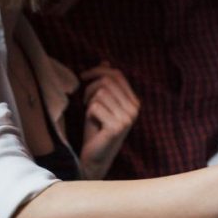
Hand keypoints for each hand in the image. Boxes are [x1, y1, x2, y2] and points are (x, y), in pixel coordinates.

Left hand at [78, 62, 139, 178]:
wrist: (95, 156)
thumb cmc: (96, 129)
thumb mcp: (101, 103)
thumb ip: (106, 84)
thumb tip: (106, 61)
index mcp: (134, 102)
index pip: (117, 75)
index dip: (98, 70)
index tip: (83, 76)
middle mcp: (134, 109)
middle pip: (108, 81)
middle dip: (90, 86)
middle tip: (84, 99)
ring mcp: (127, 118)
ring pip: (100, 93)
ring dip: (89, 101)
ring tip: (89, 112)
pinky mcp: (117, 127)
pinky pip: (95, 106)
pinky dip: (88, 112)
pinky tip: (92, 122)